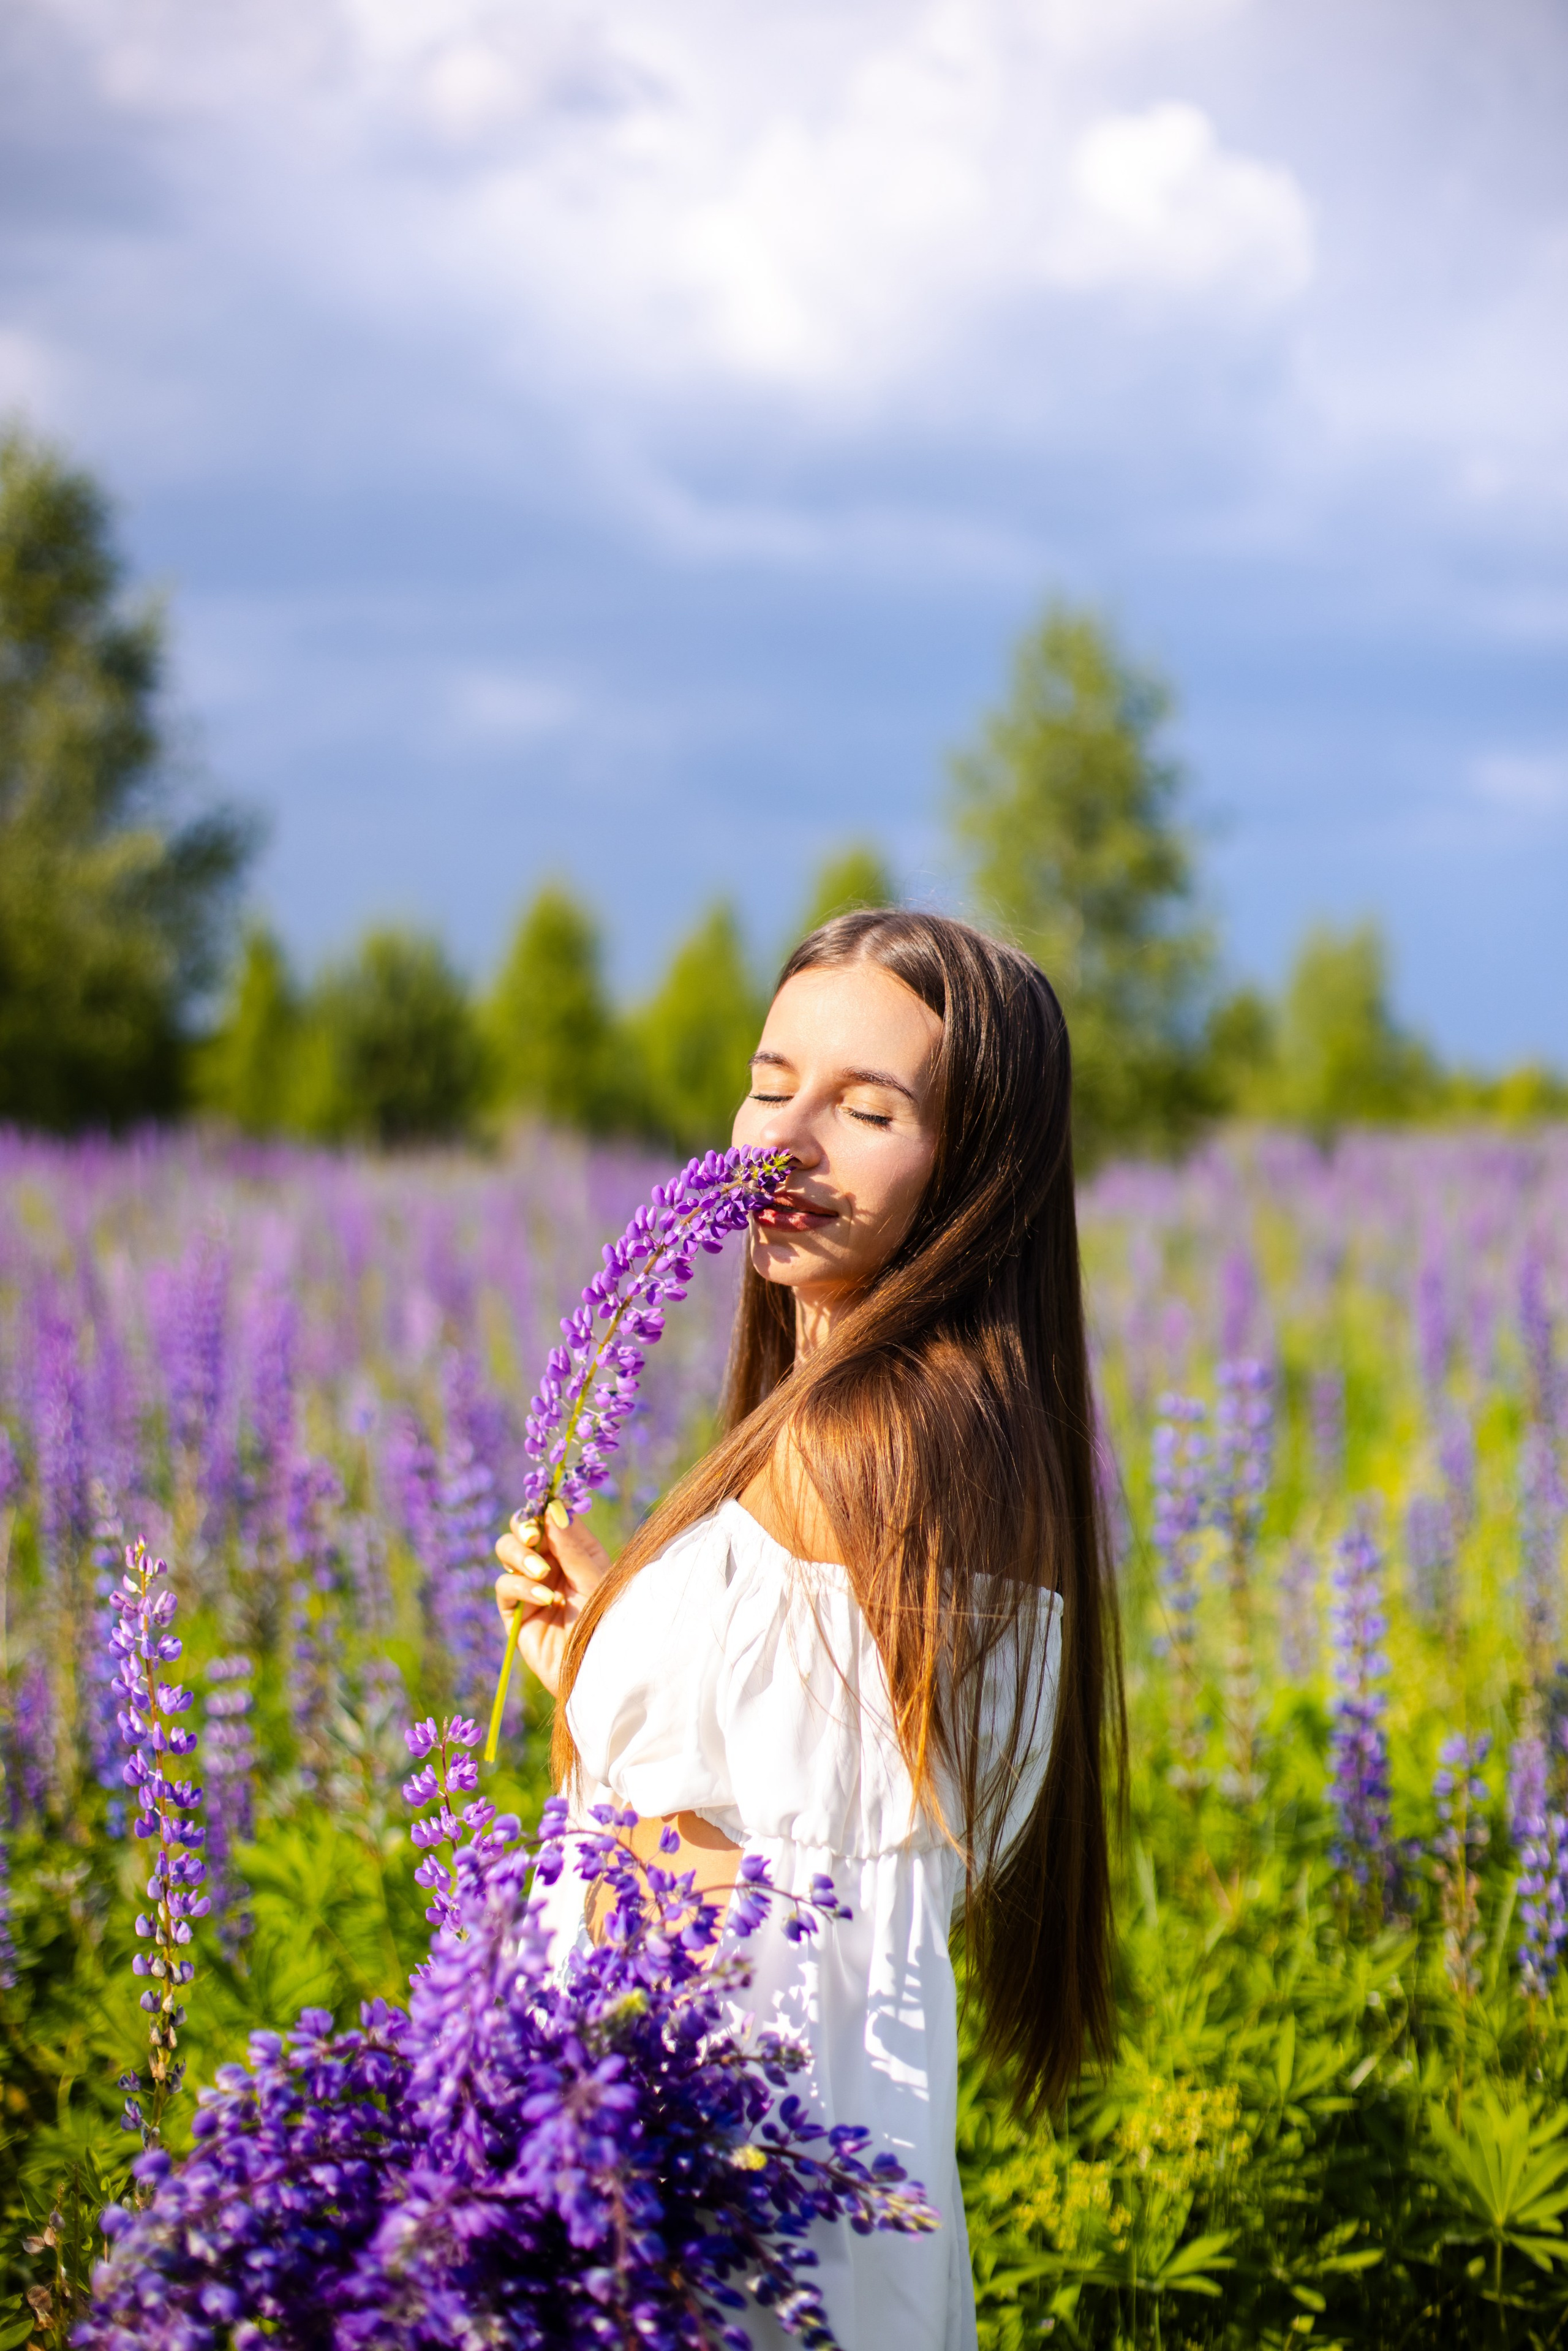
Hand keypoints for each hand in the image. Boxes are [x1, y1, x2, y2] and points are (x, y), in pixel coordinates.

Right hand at [494, 1508, 611, 1698]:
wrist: (598, 1669)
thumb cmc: (607, 1622)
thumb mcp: (594, 1580)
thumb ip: (571, 1547)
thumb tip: (552, 1510)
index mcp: (576, 1550)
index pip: (551, 1518)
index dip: (544, 1509)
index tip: (546, 1510)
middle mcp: (552, 1565)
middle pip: (523, 1529)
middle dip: (524, 1528)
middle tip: (535, 1537)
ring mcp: (531, 1586)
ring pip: (507, 1552)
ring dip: (521, 1556)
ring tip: (542, 1572)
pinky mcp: (516, 1613)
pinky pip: (505, 1587)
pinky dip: (520, 1586)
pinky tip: (545, 1597)